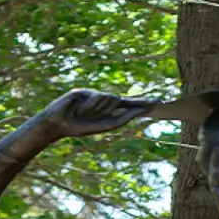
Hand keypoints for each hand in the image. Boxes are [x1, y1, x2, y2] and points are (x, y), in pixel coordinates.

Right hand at [34, 89, 159, 140]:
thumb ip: (121, 119)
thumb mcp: (105, 125)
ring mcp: (95, 95)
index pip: (128, 107)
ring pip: (112, 99)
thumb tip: (137, 111)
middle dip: (141, 103)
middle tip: (159, 103)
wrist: (59, 124)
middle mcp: (104, 102)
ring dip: (101, 109)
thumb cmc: (80, 127)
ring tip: (86, 114)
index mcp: (108, 112)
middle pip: (125, 100)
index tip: (158, 104)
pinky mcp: (87, 90)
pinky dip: (92, 106)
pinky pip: (99, 97)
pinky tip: (81, 109)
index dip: (142, 105)